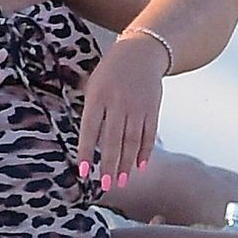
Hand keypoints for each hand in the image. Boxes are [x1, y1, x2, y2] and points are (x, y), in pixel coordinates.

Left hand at [75, 33, 165, 193]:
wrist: (142, 52)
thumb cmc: (111, 72)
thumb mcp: (94, 85)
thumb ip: (92, 111)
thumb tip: (90, 145)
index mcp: (98, 96)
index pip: (90, 129)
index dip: (86, 152)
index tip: (84, 172)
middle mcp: (118, 102)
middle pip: (113, 140)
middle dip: (109, 165)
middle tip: (106, 184)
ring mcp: (137, 106)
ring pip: (132, 141)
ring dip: (126, 163)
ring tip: (121, 180)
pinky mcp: (153, 109)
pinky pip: (149, 134)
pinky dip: (144, 151)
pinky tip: (139, 166)